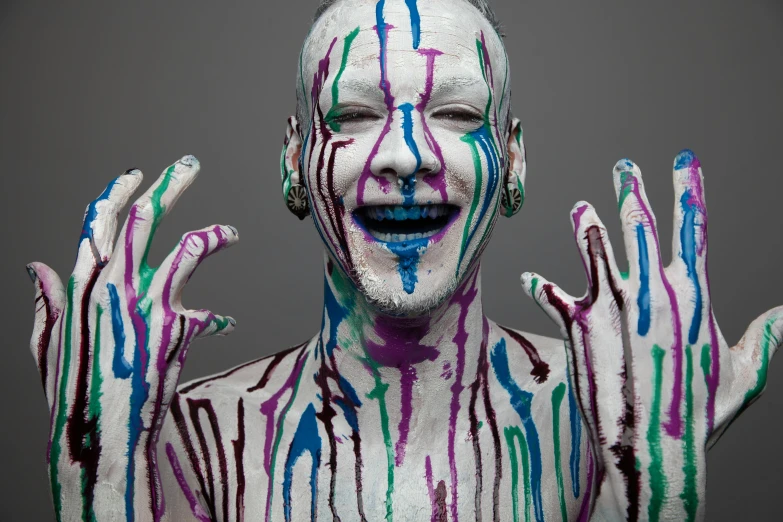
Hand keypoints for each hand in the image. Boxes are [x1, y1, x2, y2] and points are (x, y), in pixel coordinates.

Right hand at [27, 156, 236, 520]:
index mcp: (81, 285)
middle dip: (171, 186)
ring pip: (188, 250)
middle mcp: (113, 287)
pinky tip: (225, 323)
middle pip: (145, 219)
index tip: (137, 174)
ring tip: (233, 234)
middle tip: (191, 165)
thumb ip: (48, 301)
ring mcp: (146, 305)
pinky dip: (218, 319)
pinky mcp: (175, 329)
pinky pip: (209, 313)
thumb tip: (35, 265)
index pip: (99, 223)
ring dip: (214, 236)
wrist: (100, 434)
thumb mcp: (49, 342)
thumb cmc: (73, 390)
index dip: (118, 193)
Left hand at [520, 150, 781, 520]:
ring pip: (594, 248)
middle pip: (639, 225)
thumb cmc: (702, 413)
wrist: (655, 449)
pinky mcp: (580, 326)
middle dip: (632, 191)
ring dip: (586, 226)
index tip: (683, 161)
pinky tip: (530, 280)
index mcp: (691, 294)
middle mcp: (650, 290)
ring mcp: (612, 304)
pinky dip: (540, 288)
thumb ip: (766, 336)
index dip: (688, 191)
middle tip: (625, 167)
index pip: (691, 228)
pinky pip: (553, 297)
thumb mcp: (744, 371)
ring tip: (581, 209)